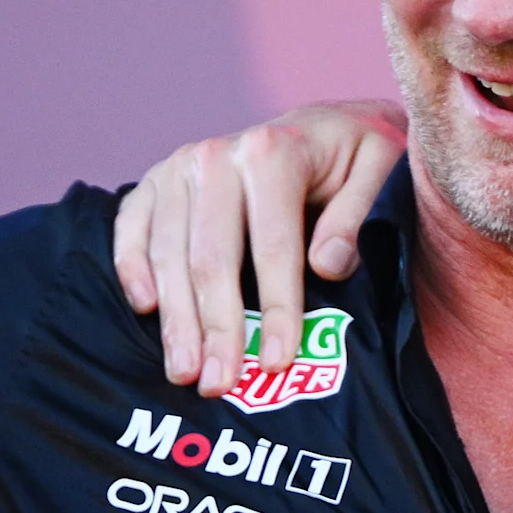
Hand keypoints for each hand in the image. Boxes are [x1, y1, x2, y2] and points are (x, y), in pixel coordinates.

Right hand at [111, 100, 406, 394]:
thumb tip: (328, 265)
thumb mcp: (381, 169)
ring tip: (185, 372)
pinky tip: (145, 310)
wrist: (323, 128)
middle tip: (219, 384)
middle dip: (216, 328)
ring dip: (174, 318)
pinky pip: (131, 228)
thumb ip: (357, 216)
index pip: (273, 246)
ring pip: (168, 253)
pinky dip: (131, 268)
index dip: (276, 309)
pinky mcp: (156, 182)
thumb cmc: (356, 158)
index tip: (278, 362)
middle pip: (210, 258)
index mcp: (273, 151)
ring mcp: (179, 168)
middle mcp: (217, 156)